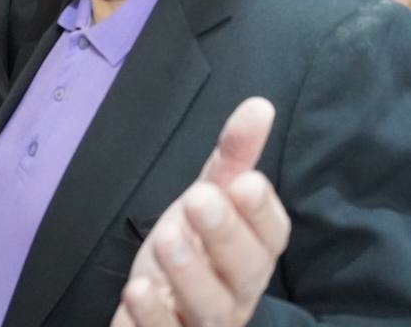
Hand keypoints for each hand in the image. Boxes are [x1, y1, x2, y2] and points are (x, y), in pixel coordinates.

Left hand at [111, 98, 289, 326]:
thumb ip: (232, 158)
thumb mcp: (207, 197)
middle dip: (225, 235)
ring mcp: (203, 322)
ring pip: (209, 309)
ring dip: (189, 274)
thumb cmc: (191, 249)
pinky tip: (138, 291)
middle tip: (199, 199)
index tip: (244, 182)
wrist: (155, 305)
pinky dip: (153, 319)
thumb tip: (260, 106)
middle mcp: (236, 292)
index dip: (260, 212)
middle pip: (244, 272)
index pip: (272, 236)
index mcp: (253, 252)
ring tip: (165, 238)